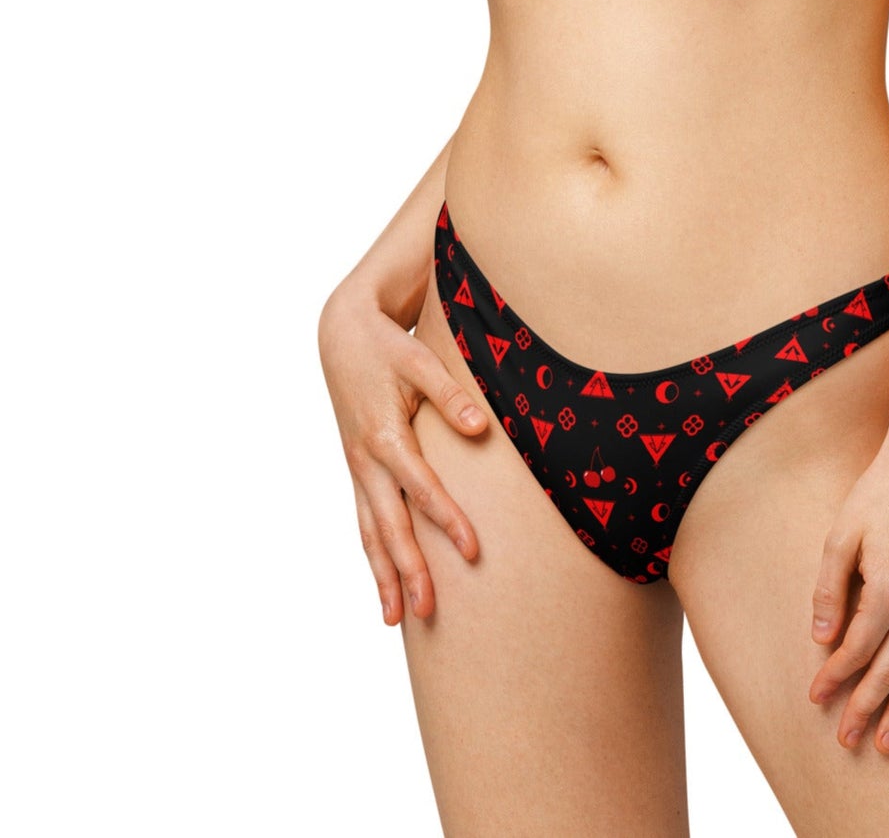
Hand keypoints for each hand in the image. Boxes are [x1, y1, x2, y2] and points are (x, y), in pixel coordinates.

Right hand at [318, 279, 487, 622]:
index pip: (421, 488)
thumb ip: (450, 395)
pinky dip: (374, 555)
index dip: (447, 520)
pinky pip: (365, 522)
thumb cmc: (387, 347)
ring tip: (398, 619)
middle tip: (430, 612)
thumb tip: (480, 428)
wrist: (342, 335)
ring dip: (384, 576)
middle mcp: (365, 460)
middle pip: (389, 526)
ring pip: (370, 533)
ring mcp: (357, 469)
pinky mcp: (358, 470)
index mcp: (383, 436)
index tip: (472, 551)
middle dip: (409, 570)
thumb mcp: (419, 361)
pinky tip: (385, 585)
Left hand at [807, 442, 888, 753]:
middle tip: (849, 742)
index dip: (835, 677)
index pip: (857, 648)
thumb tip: (821, 638)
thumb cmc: (877, 496)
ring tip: (888, 744)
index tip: (815, 699)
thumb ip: (829, 588)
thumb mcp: (840, 535)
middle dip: (867, 709)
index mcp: (888, 587)